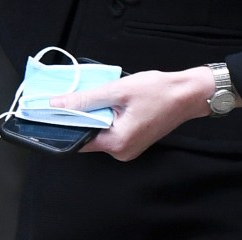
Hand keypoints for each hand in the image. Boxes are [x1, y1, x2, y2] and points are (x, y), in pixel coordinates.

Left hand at [47, 67, 214, 161]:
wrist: (188, 93)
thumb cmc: (157, 91)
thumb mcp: (118, 90)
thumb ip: (86, 99)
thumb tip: (56, 105)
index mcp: (117, 144)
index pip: (79, 139)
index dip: (65, 124)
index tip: (52, 109)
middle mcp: (122, 152)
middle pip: (90, 135)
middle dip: (84, 114)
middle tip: (83, 92)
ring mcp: (129, 148)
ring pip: (101, 131)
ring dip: (97, 113)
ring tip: (107, 94)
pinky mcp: (135, 140)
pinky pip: (113, 129)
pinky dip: (109, 115)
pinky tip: (115, 100)